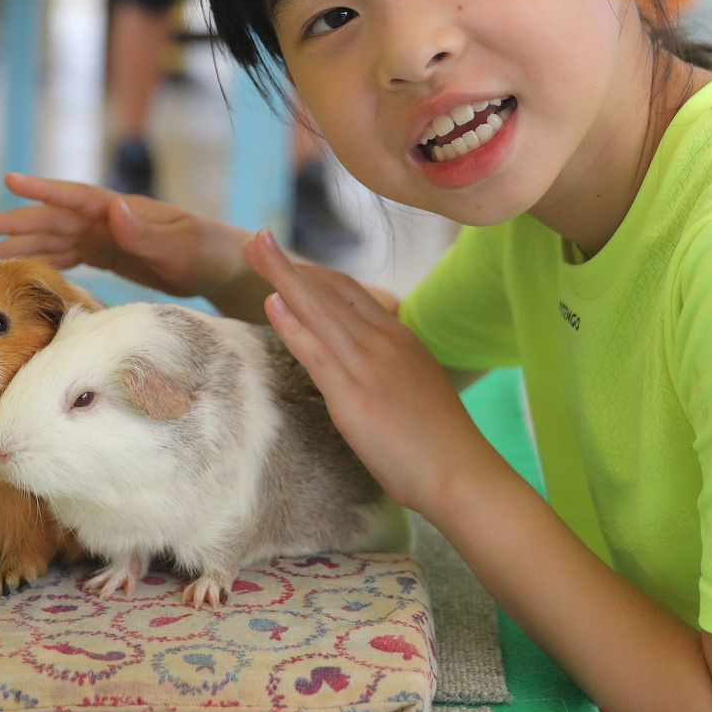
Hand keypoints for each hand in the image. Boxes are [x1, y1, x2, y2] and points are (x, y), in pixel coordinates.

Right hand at [0, 173, 249, 301]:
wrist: (224, 266)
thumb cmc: (208, 251)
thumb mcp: (182, 245)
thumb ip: (148, 232)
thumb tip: (114, 209)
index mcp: (122, 210)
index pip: (75, 196)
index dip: (43, 190)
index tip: (9, 182)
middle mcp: (107, 219)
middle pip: (51, 219)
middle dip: (11, 223)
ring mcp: (105, 236)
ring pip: (50, 240)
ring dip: (15, 246)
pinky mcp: (107, 254)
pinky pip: (64, 256)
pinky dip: (38, 261)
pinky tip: (14, 269)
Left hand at [243, 229, 497, 514]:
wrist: (460, 473)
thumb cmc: (440, 443)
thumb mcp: (416, 389)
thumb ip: (391, 369)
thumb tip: (368, 369)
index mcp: (400, 338)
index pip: (350, 292)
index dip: (315, 273)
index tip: (287, 258)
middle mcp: (384, 341)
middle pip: (329, 289)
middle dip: (288, 263)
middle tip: (255, 238)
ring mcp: (369, 365)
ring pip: (319, 309)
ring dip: (282, 277)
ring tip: (251, 251)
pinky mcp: (355, 395)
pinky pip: (318, 351)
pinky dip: (293, 324)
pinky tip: (272, 302)